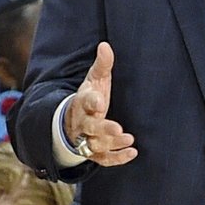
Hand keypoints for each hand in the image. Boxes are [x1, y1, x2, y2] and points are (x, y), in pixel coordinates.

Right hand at [61, 41, 135, 165]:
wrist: (72, 122)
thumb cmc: (89, 97)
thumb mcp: (94, 80)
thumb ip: (102, 64)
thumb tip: (105, 45)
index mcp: (82, 103)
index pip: (85, 101)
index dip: (92, 102)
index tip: (100, 102)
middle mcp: (83, 123)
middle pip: (90, 127)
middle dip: (103, 129)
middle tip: (117, 129)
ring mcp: (87, 139)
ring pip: (97, 145)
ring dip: (112, 144)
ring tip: (129, 139)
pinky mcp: (94, 153)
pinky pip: (103, 159)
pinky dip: (117, 158)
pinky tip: (132, 153)